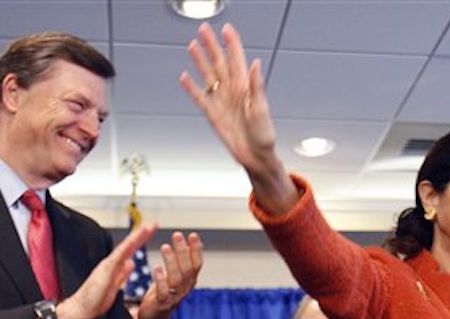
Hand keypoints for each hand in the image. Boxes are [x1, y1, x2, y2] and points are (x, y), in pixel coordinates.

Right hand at [56, 222, 157, 318]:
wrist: (81, 309)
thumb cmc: (95, 301)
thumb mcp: (115, 285)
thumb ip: (122, 273)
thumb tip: (131, 263)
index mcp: (114, 266)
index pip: (130, 250)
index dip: (141, 240)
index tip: (151, 231)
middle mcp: (111, 262)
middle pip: (129, 245)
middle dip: (142, 234)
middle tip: (154, 223)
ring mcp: (108, 265)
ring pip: (124, 247)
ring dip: (136, 237)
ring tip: (148, 227)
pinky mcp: (105, 270)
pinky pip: (118, 256)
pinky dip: (126, 247)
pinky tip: (134, 241)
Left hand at [135, 231, 203, 318]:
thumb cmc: (165, 293)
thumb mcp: (177, 275)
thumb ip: (184, 260)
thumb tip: (192, 242)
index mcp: (189, 280)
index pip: (197, 264)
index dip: (196, 250)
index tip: (193, 235)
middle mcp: (185, 288)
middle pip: (187, 268)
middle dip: (183, 251)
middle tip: (177, 235)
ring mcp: (174, 296)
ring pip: (176, 278)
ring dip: (172, 262)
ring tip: (165, 247)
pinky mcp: (162, 303)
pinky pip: (163, 292)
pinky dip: (161, 280)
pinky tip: (157, 267)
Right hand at [180, 23, 295, 215]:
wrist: (256, 158)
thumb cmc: (264, 137)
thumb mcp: (262, 111)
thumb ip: (257, 87)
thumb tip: (256, 65)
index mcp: (246, 88)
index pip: (237, 60)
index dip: (232, 44)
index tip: (226, 29)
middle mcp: (233, 92)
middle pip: (219, 63)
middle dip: (212, 45)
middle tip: (204, 29)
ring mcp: (222, 102)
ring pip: (209, 76)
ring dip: (201, 61)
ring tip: (193, 45)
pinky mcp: (214, 115)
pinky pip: (200, 98)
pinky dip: (192, 88)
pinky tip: (185, 77)